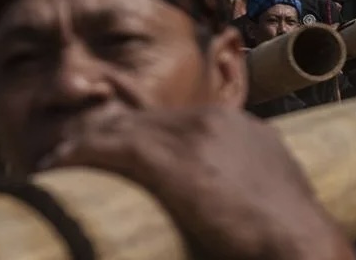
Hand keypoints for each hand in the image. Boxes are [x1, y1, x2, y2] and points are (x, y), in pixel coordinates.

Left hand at [44, 107, 355, 259]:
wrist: (296, 237)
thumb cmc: (286, 230)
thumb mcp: (272, 192)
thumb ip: (248, 183)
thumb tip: (232, 205)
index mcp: (240, 126)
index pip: (180, 122)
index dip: (147, 136)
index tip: (125, 153)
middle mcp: (216, 120)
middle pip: (150, 119)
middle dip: (114, 134)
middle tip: (81, 153)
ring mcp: (193, 135)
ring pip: (126, 126)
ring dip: (90, 142)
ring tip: (62, 158)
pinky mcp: (171, 158)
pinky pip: (112, 145)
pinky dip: (82, 151)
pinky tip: (60, 162)